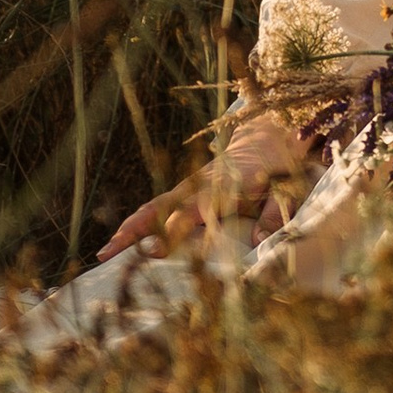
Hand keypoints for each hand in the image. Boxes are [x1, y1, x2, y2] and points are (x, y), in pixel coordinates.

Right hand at [97, 109, 309, 259]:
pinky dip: (137, 223)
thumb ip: (275, 213)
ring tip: (105, 253)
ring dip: (128, 229)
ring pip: (152, 207)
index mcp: (223, 187)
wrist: (270, 139)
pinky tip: (121, 242)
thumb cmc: (280, 171)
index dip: (172, 230)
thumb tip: (259, 240)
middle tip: (109, 253)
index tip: (152, 251)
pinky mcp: (186, 191)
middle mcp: (199, 185)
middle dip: (134, 230)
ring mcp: (189, 187)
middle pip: (160, 207)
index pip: (190, 211)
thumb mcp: (287, 190)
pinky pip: (157, 207)